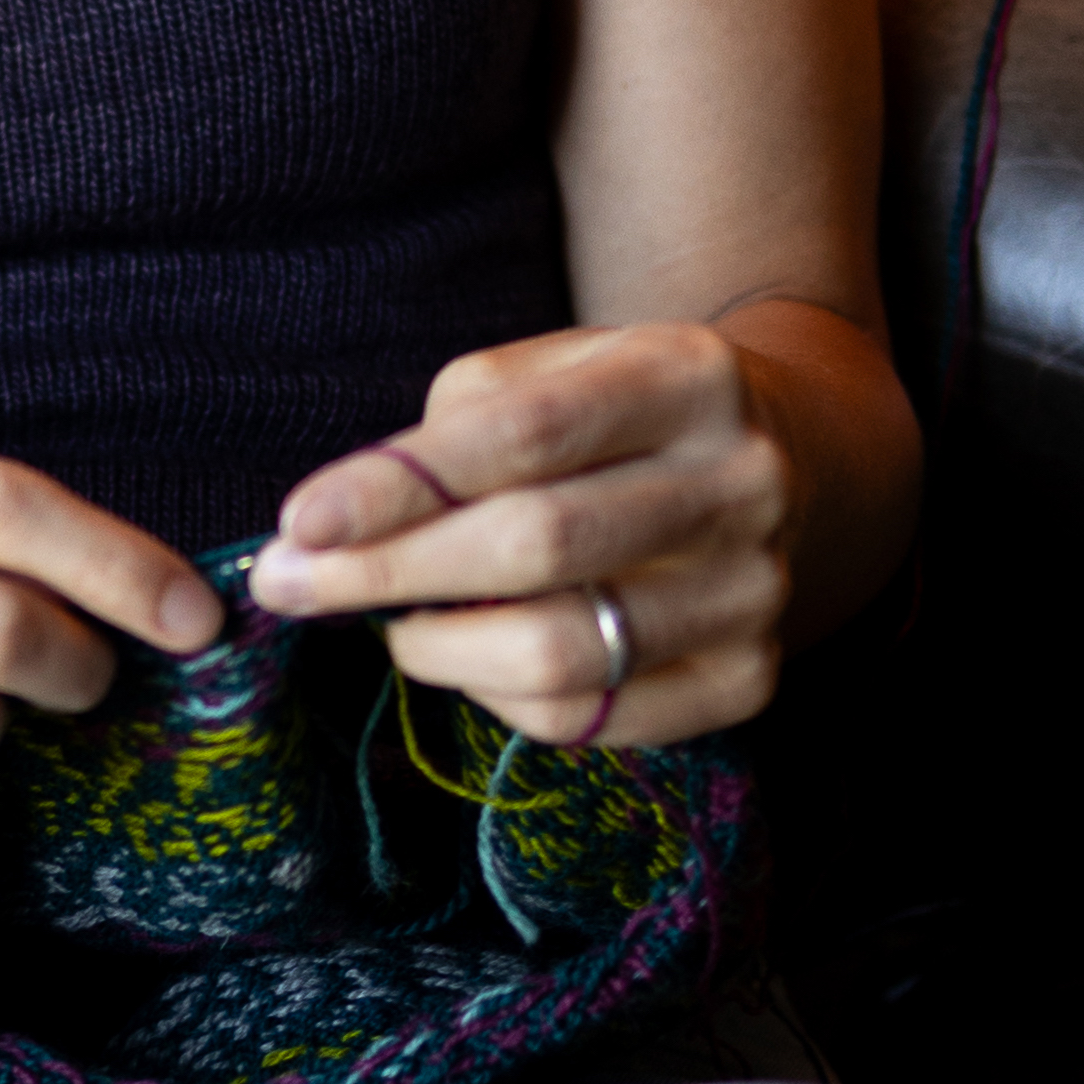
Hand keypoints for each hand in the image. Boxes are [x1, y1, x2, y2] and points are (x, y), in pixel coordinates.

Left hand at [248, 323, 791, 747]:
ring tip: (383, 620)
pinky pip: (593, 719)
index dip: (398, 483)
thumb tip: (333, 521)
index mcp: (689, 375)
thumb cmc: (624, 409)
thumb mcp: (557, 365)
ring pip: (563, 651)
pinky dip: (499, 697)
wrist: (795, 462)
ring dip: (437, 645)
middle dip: (389, 570)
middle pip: (537, 545)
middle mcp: (740, 484)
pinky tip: (464, 654)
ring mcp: (756, 592)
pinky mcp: (751, 680)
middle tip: (288, 583)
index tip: (299, 519)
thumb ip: (457, 423)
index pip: (522, 434)